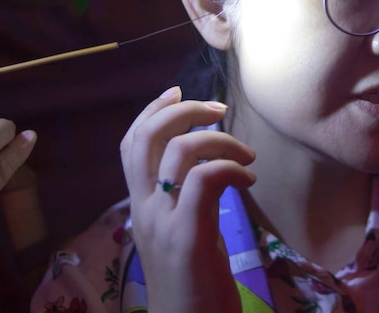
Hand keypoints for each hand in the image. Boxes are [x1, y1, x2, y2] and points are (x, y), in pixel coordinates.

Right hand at [120, 86, 255, 312]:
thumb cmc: (193, 285)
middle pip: (146, 138)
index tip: (178, 93)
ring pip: (178, 152)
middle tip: (218, 108)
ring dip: (218, 139)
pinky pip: (205, 180)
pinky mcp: (187, 239)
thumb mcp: (183, 233)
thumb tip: (208, 167)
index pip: (130, 145)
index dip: (150, 112)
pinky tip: (248, 178)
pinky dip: (230, 167)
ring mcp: (163, 223)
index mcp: (141, 207)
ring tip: (247, 152)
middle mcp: (144, 210)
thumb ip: (186, 200)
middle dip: (183, 111)